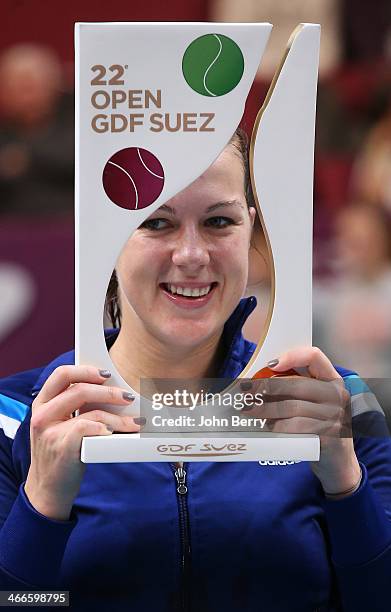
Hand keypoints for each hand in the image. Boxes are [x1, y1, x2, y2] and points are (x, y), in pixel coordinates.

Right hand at [25, 365, 140, 520]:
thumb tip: (112, 392)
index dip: (85, 370)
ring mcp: (49, 431)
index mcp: (43, 403)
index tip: (107, 373)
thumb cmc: (61, 453)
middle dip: (109, 392)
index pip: (62, 374)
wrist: (47, 490)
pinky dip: (104, 428)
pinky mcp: (60, 448)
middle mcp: (42, 414)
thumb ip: (75, 407)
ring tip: (134, 423)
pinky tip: (113, 433)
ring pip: (90, 412)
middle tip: (129, 398)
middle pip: (79, 389)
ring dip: (118, 417)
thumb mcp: (59, 425)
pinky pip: (86, 429)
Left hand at [242, 347, 360, 495]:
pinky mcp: (329, 436)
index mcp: (333, 380)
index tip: (270, 364)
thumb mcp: (314, 402)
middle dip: (266, 387)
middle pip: (296, 384)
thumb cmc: (320, 426)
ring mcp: (335, 416)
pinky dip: (278, 426)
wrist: (338, 461)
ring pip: (292, 407)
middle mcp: (337, 395)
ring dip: (266, 409)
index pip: (314, 356)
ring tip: (250, 411)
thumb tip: (259, 380)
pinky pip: (296, 427)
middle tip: (245, 392)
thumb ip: (295, 388)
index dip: (291, 356)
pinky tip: (267, 427)